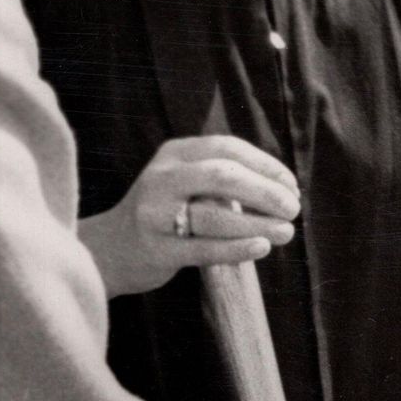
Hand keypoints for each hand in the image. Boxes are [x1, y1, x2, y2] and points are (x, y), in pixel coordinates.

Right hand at [79, 135, 299, 299]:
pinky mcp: (156, 249)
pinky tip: (261, 248)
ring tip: (285, 232)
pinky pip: (204, 248)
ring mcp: (155, 214)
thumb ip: (223, 182)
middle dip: (265, 191)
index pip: (227, 148)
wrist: (108, 251)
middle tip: (293, 208)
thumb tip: (282, 192)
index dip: (265, 165)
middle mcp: (162, 178)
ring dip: (257, 224)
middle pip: (223, 176)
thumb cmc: (162, 216)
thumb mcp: (185, 184)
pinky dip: (237, 248)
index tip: (292, 186)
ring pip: (215, 216)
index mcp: (174, 154)